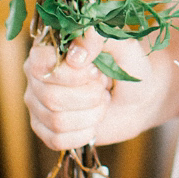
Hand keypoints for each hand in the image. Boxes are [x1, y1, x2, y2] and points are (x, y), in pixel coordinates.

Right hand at [23, 27, 178, 149]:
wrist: (141, 97)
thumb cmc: (129, 67)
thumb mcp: (123, 45)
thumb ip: (99, 37)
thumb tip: (77, 55)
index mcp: (49, 49)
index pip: (40, 64)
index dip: (71, 74)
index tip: (96, 70)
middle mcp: (37, 76)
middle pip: (50, 97)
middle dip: (89, 95)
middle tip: (103, 86)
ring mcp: (38, 105)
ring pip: (57, 121)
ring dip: (92, 114)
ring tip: (101, 101)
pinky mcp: (46, 130)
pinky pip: (57, 140)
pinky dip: (85, 133)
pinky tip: (94, 121)